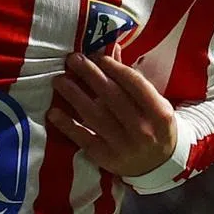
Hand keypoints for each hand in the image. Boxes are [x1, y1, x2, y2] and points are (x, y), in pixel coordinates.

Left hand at [48, 44, 176, 177]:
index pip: (134, 84)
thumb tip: (110, 47)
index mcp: (159, 113)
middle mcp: (143, 130)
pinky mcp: (106, 158)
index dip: (114, 67)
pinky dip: (67, 125)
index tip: (96, 55)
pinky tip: (53, 112)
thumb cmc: (153, 126)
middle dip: (90, 74)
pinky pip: (83, 138)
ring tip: (59, 80)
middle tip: (72, 60)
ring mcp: (124, 146)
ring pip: (95, 115)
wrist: (159, 165)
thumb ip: (130, 78)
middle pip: (112, 96)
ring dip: (74, 95)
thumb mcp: (152, 103)